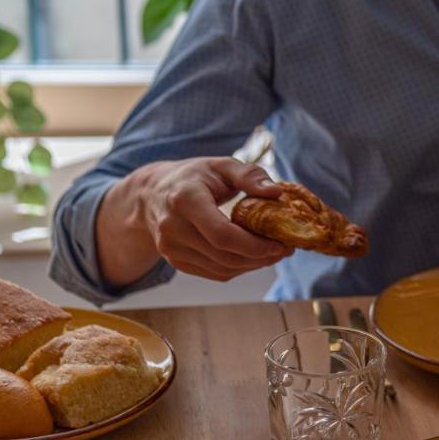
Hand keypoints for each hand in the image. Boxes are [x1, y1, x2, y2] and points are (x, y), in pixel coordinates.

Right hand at [98, 157, 292, 286]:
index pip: (222, 235)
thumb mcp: (221, 165)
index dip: (254, 245)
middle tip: (286, 249)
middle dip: (261, 257)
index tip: (281, 244)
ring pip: (222, 269)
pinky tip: (254, 257)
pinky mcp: (175, 262)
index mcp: (185, 199)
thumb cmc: (194, 177)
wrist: (152, 194)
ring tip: (274, 253)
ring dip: (254, 265)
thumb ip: (250, 175)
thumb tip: (276, 193)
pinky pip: (215, 273)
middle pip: (224, 256)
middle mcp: (173, 227)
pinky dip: (239, 269)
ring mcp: (170, 248)